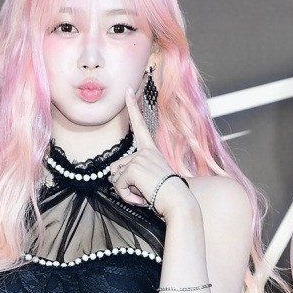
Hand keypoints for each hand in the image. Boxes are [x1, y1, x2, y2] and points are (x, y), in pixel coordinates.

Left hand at [109, 88, 190, 216]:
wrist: (178, 202)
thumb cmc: (167, 196)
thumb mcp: (150, 180)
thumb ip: (135, 174)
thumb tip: (114, 176)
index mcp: (151, 151)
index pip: (140, 125)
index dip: (132, 107)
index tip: (127, 90)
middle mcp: (144, 151)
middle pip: (116, 167)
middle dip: (123, 184)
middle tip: (144, 191)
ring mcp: (138, 158)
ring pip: (114, 177)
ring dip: (125, 191)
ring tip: (144, 194)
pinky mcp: (133, 168)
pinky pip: (118, 186)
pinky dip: (126, 196)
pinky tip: (142, 197)